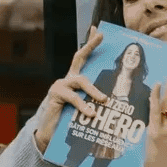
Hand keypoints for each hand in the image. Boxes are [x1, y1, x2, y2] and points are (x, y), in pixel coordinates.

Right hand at [34, 28, 105, 151]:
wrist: (49, 136)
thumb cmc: (70, 123)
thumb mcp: (86, 110)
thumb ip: (96, 103)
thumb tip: (117, 103)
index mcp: (75, 81)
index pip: (83, 58)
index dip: (89, 43)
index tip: (98, 30)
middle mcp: (67, 80)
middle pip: (79, 57)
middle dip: (90, 45)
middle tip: (101, 36)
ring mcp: (60, 86)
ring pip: (80, 81)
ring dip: (94, 90)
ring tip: (104, 100)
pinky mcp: (56, 96)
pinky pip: (73, 98)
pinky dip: (83, 106)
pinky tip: (91, 113)